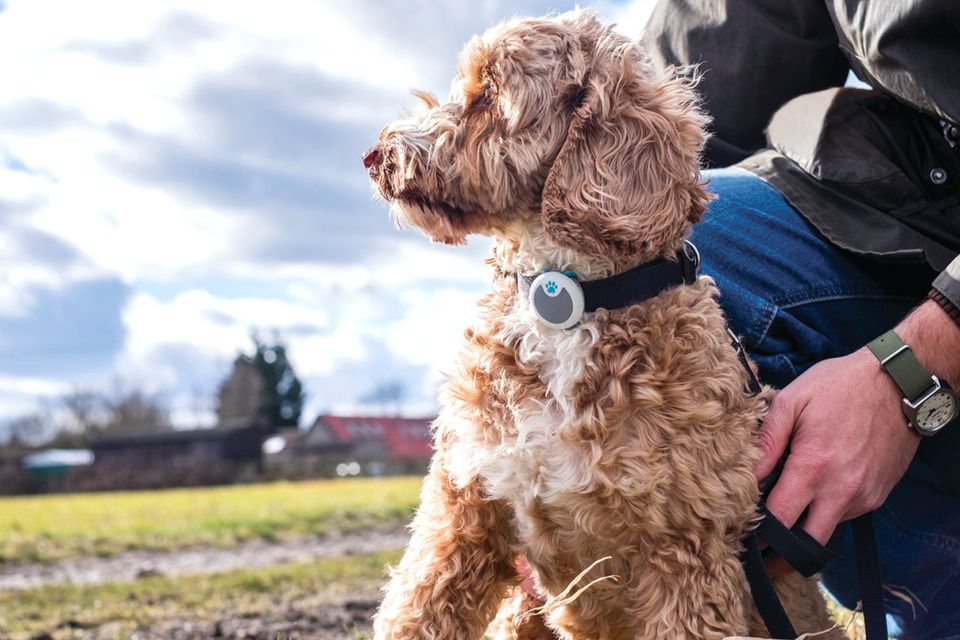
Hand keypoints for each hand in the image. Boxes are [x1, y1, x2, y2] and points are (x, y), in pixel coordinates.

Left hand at [756, 347, 919, 573]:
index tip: (741, 535)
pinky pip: (845, 514)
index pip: (780, 520)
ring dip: (805, 525)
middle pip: (807, 543)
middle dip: (782, 552)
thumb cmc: (839, 386)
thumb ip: (766, 440)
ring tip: (785, 508)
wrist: (897, 383)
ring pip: (827, 529)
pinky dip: (826, 509)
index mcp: (814, 467)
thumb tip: (746, 476)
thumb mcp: (792, 400)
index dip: (758, 533)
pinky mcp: (877, 495)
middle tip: (759, 550)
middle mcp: (842, 490)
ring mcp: (864, 496)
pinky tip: (815, 489)